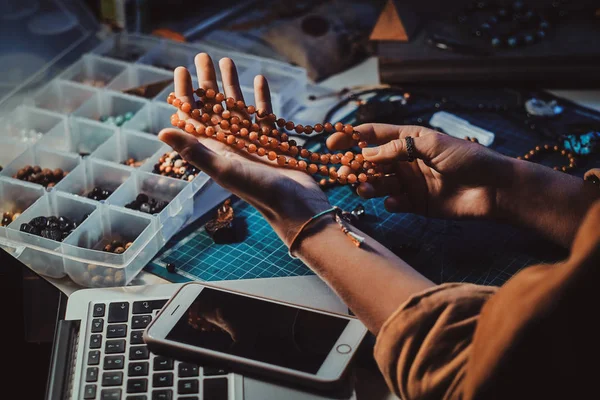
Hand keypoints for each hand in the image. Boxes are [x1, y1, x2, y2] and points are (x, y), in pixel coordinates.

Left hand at [158, 54, 330, 245]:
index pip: (194, 117)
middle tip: (203, 56)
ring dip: (233, 85)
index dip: (185, 94)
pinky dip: (262, 97)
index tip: (181, 70)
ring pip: (239, 108)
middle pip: (215, 107)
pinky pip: (265, 115)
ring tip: (229, 60)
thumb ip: (194, 150)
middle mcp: (232, 145)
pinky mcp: (275, 142)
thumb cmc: (260, 191)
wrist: (296, 207)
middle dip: (208, 82)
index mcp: (216, 150)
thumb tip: (161, 130)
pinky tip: (260, 79)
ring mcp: (253, 142)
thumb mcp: (224, 169)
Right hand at [327, 124, 513, 218]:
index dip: (352, 138)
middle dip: (355, 167)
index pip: (374, 136)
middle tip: (343, 174)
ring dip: (368, 185)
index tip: (332, 142)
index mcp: (409, 140)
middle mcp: (405, 161)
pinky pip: (395, 203)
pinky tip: (393, 203)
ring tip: (363, 189)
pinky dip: (390, 203)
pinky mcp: (416, 204)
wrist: (493, 189)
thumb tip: (368, 152)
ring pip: (379, 183)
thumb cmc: (467, 159)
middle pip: (371, 162)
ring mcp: (410, 183)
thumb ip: (398, 147)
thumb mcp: (432, 144)